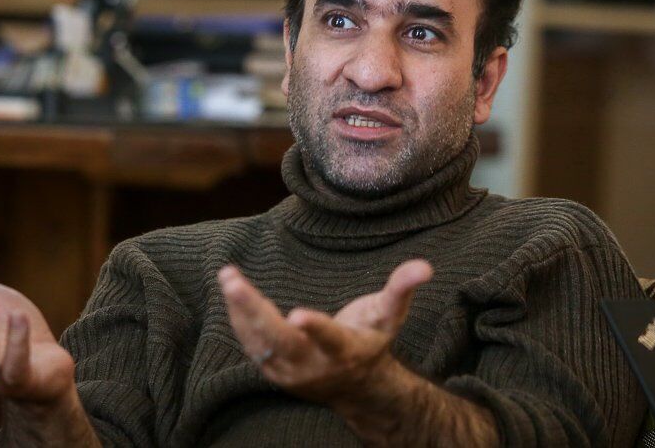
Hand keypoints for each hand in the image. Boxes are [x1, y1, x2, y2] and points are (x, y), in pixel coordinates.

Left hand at [218, 259, 432, 407]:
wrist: (354, 387)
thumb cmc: (370, 341)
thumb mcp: (389, 316)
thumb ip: (402, 289)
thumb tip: (425, 266)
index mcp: (344, 350)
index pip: (328, 339)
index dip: (314, 327)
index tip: (296, 313)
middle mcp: (313, 364)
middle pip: (279, 341)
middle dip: (254, 311)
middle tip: (234, 281)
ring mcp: (289, 370)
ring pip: (259, 342)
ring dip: (240, 310)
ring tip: (229, 276)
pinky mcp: (272, 370)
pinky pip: (251, 344)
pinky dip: (239, 318)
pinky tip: (231, 291)